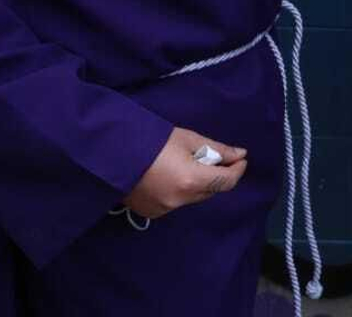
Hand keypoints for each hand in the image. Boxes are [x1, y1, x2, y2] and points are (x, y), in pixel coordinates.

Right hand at [123, 126, 246, 219]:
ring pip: (193, 198)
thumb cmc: (152, 141)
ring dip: (198, 184)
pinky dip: (180, 191)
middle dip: (216, 175)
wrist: (111, 154)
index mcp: (192, 180)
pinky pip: (176, 203)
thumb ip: (217, 149)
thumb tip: (240, 154)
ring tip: (188, 164)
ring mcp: (165, 209)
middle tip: (214, 158)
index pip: (226, 181)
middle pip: (210, 190)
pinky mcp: (152, 212)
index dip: (237, 170)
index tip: (240, 159)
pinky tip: (171, 176)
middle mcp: (180, 200)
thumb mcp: (188, 139)